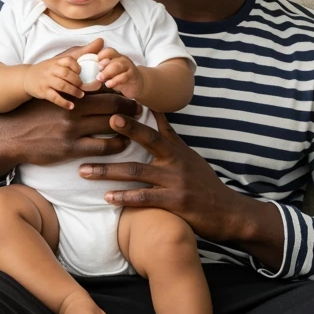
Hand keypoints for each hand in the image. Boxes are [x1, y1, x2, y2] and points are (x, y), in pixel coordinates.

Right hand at [18, 37, 105, 110]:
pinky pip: (54, 97)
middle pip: (67, 74)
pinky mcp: (43, 91)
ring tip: (80, 95)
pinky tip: (71, 106)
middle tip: (83, 87)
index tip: (81, 73)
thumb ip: (82, 53)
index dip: (78, 67)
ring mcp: (46, 81)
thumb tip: (101, 40)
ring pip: (62, 86)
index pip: (69, 60)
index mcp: (57, 61)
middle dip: (77, 81)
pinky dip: (64, 102)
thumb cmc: (50, 68)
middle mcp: (51, 70)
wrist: (27, 77)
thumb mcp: (62, 59)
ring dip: (73, 91)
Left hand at [78, 110, 243, 241]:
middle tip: (105, 120)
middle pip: (148, 139)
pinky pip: (144, 198)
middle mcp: (176, 161)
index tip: (119, 100)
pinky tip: (107, 197)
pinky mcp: (175, 202)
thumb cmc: (205, 185)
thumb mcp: (190, 157)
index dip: (139, 112)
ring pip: (137, 171)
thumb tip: (155, 115)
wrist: (229, 213)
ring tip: (84, 170)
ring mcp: (176, 180)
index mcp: (177, 149)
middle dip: (126, 129)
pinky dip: (124, 197)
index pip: (156, 125)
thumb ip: (171, 138)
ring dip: (108, 171)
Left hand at [95, 46, 145, 99]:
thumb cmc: (119, 77)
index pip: (107, 51)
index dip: (100, 56)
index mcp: (115, 56)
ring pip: (118, 65)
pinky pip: (125, 76)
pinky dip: (116, 80)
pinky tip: (109, 85)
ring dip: (108, 72)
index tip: (93, 64)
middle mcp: (121, 59)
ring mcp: (128, 66)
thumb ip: (100, 70)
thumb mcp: (109, 73)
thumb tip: (87, 73)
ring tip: (100, 79)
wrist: (136, 85)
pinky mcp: (133, 76)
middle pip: (112, 57)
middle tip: (96, 72)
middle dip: (103, 64)